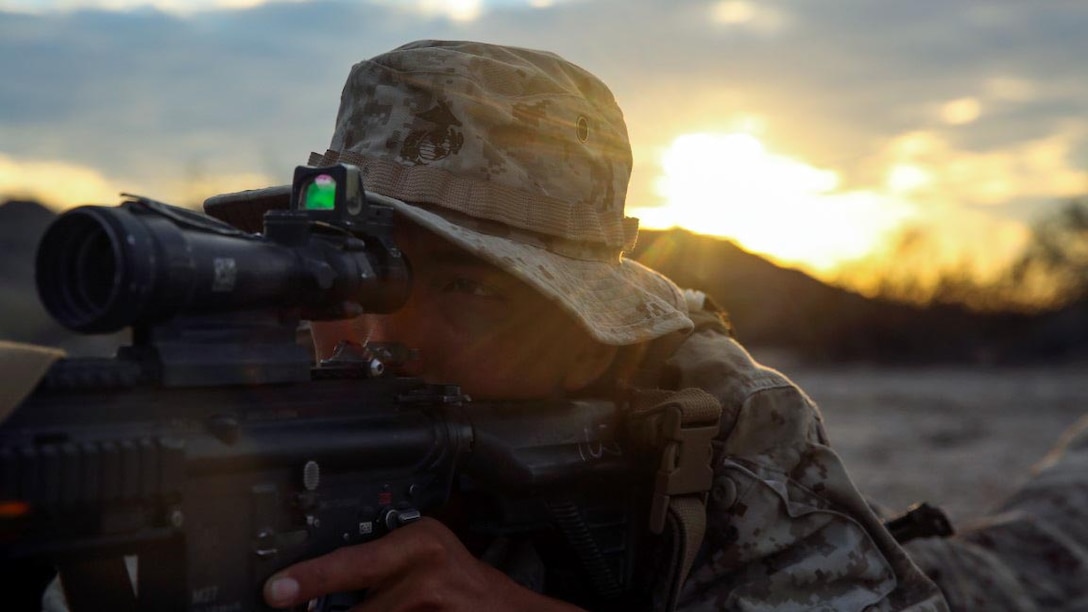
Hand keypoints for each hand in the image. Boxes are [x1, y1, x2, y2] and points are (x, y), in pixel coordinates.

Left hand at [263, 517, 581, 610]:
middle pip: (356, 611)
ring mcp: (435, 606)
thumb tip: (315, 594)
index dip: (310, 579)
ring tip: (407, 606)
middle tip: (337, 604)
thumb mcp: (422, 560)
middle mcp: (428, 572)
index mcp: (419, 542)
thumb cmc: (461, 585)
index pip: (352, 561)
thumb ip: (376, 569)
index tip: (278, 592)